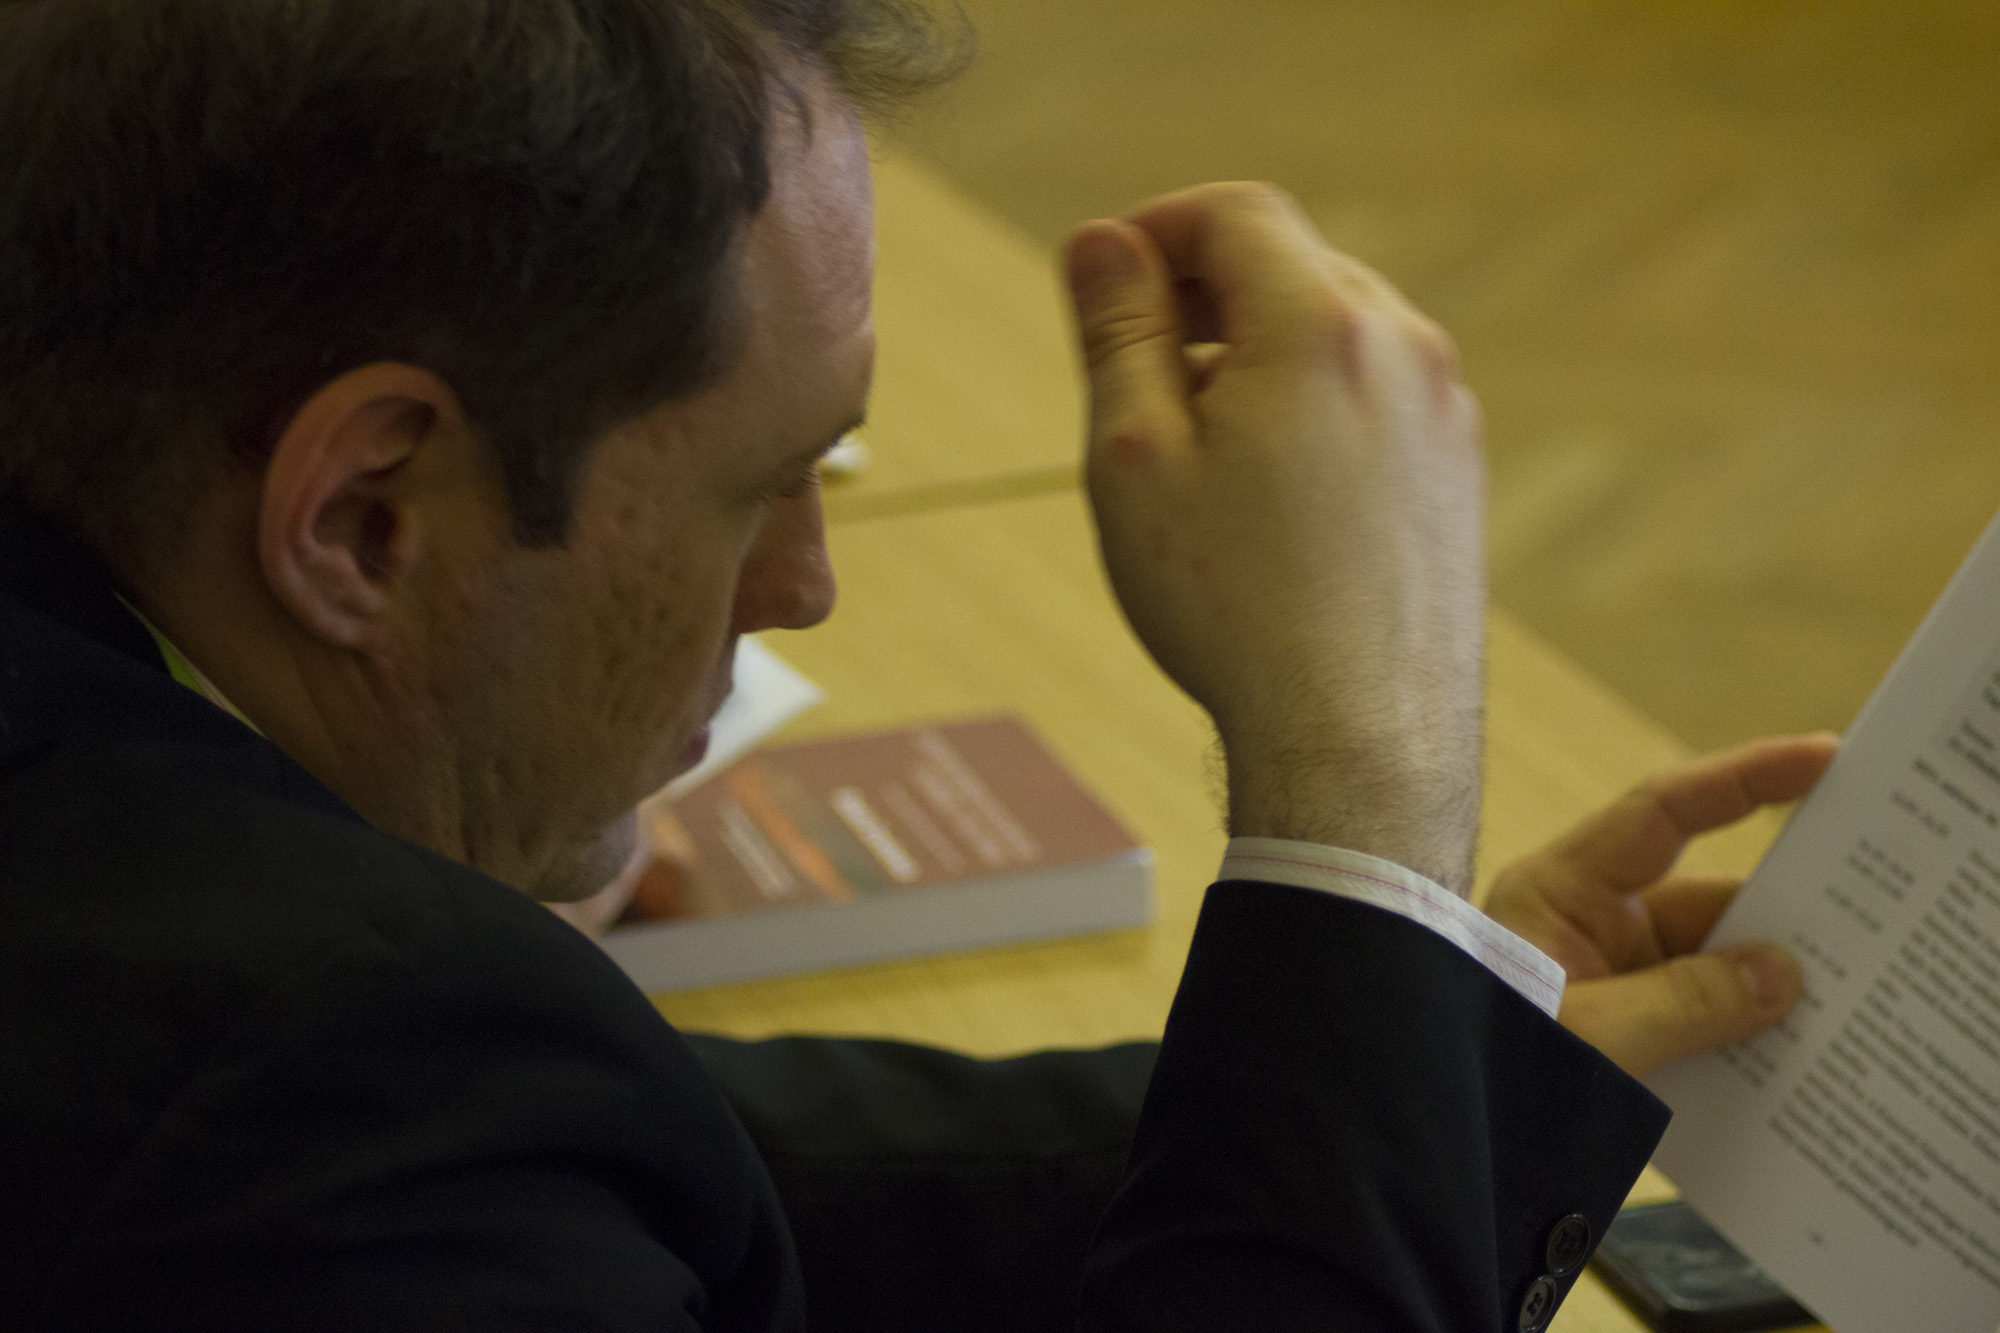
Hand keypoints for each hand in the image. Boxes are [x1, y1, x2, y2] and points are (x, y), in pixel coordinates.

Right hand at [1063, 184, 1486, 891]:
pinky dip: (1310, 407)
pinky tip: (1266, 499)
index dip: (1157, 230)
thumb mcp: (1135, 457)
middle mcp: (1405, 349)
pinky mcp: (1458, 475)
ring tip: (1196, 450)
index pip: (1235, 212)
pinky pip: (1373, 398)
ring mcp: (1445, 414)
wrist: (1356, 744)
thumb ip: (1118, 330)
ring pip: (1335, 332)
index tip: (1104, 285)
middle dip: (1202, 294)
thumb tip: (1101, 241)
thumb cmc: (1230, 607)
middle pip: (1290, 265)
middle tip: (1132, 370)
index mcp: (1321, 325)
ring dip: (1256, 354)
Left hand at [1483, 734, 1838, 1076]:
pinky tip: (1787, 1061)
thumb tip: (1782, 974)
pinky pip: (1689, 1018)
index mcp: (1559, 891)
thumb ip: (1689, 1003)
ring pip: (1703, 966)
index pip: (1661, 814)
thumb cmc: (1477, 1067)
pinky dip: (1734, 1035)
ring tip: (1841, 1005)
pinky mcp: (1611, 1034)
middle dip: (1775, 917)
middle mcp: (1581, 924)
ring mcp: (1598, 979)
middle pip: (1700, 900)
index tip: (1822, 757)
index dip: (1742, 779)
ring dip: (1761, 988)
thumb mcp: (1591, 1036)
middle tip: (1865, 922)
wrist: (1417, 1138)